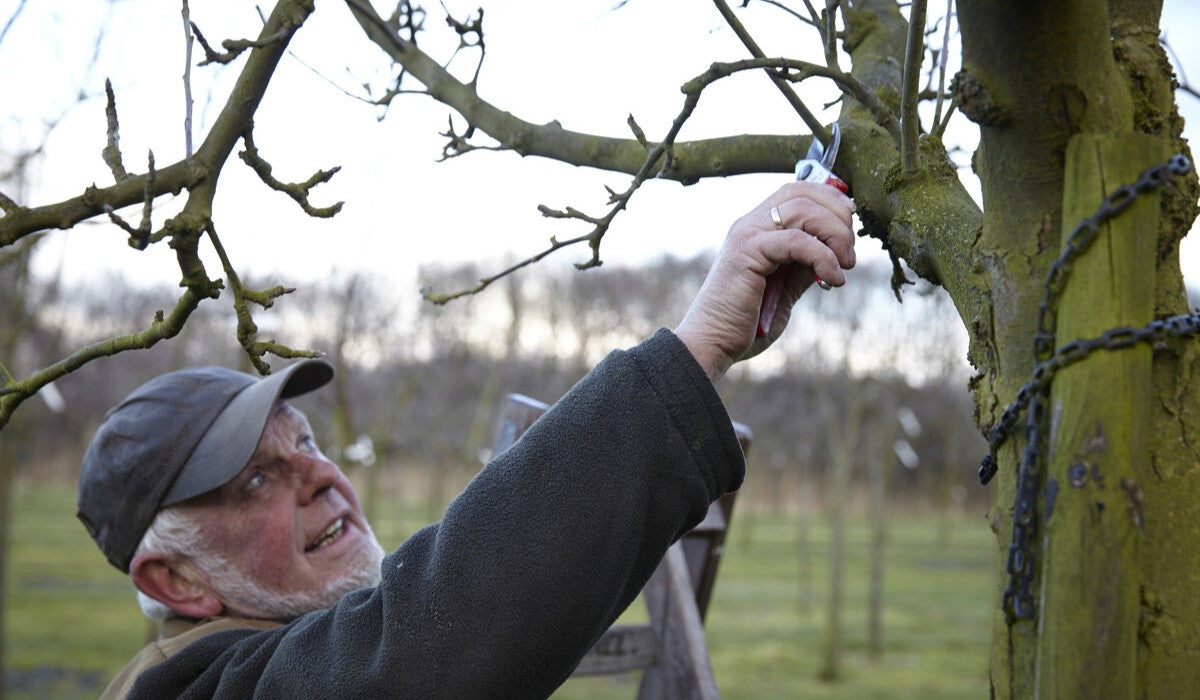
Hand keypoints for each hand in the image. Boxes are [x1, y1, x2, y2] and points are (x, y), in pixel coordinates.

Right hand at [674, 181, 855, 380]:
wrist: (713, 343)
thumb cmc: (747, 322)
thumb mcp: (786, 288)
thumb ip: (805, 266)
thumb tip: (836, 251)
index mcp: (758, 229)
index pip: (798, 191)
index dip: (831, 200)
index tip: (851, 225)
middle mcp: (750, 224)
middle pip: (803, 193)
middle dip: (838, 216)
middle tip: (849, 253)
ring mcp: (747, 234)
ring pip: (803, 210)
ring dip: (835, 234)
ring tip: (845, 264)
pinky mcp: (747, 251)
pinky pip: (797, 241)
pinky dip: (823, 257)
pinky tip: (832, 279)